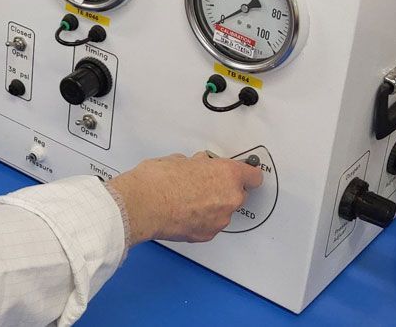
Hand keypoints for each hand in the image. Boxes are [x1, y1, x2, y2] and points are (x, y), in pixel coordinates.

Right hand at [107, 153, 262, 245]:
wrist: (142, 205)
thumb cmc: (157, 181)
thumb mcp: (180, 160)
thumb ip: (198, 165)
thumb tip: (198, 167)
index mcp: (227, 174)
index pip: (253, 175)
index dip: (245, 174)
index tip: (240, 173)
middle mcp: (230, 198)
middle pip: (239, 194)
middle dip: (224, 189)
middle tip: (203, 183)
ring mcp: (220, 219)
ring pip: (223, 210)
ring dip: (212, 206)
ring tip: (188, 200)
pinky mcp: (207, 235)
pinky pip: (210, 224)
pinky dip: (201, 220)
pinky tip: (184, 212)